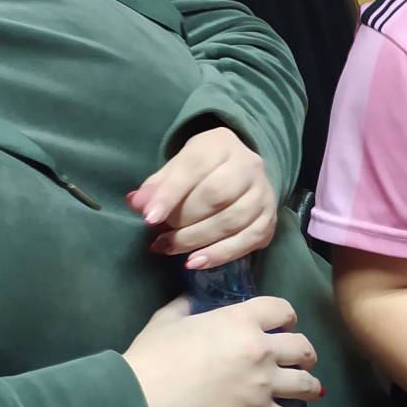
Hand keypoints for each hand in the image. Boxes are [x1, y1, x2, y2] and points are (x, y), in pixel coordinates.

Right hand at [122, 296, 325, 406]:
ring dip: (310, 385)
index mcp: (240, 321)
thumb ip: (186, 306)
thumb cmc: (152, 357)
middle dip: (303, 352)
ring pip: (305, 383)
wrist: (143, 400)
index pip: (281, 309)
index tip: (283, 325)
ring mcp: (263, 385)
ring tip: (312, 388)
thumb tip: (193, 298)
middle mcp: (260, 350)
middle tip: (299, 359)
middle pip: (302, 347)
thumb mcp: (167, 320)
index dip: (285, 317)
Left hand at [129, 128, 277, 270]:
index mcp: (222, 144)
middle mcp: (249, 166)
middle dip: (184, 220)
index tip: (149, 218)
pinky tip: (196, 261)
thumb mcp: (177, 167)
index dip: (170, 194)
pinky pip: (247, 241)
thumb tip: (137, 204)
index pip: (194, 168)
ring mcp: (264, 194)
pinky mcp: (269, 220)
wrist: (241, 173)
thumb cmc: (203, 170)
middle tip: (161, 233)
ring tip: (170, 248)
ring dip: (197, 240)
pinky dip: (219, 254)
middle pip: (217, 196)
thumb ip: (158, 185)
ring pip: (232, 221)